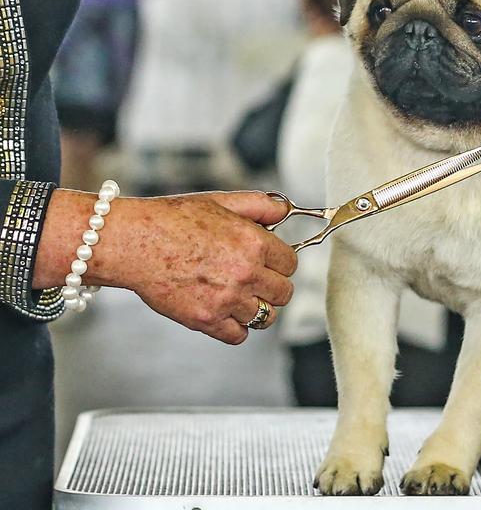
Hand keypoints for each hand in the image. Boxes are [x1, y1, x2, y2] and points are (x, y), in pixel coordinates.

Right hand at [38, 190, 295, 344]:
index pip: (291, 264)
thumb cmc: (174, 219)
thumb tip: (285, 211)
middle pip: (284, 293)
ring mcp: (227, 300)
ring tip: (239, 297)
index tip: (267, 262)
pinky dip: (235, 328)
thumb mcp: (222, 201)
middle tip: (254, 280)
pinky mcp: (206, 320)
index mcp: (254, 243)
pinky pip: (239, 336)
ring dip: (257, 308)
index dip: (279, 262)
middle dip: (272, 286)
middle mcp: (246, 273)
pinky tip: (225, 312)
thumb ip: (260, 205)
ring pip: (266, 317)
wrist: (134, 242)